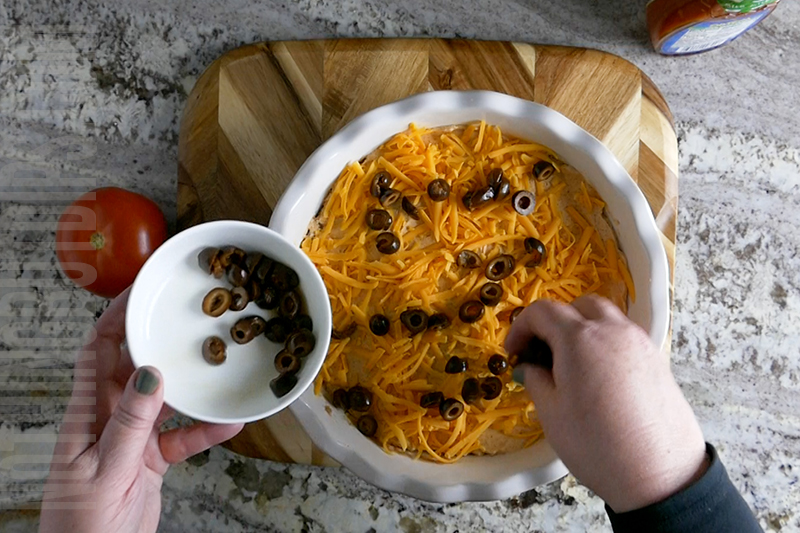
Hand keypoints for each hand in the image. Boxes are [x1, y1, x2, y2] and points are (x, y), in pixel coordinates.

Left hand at [39, 288, 243, 532]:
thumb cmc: (80, 524)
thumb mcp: (104, 471)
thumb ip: (129, 424)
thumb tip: (150, 374)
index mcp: (87, 413)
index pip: (98, 350)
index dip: (115, 317)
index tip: (139, 291)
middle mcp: (110, 416)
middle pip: (134, 363)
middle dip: (157, 336)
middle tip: (187, 313)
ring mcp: (133, 436)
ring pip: (165, 396)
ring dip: (189, 381)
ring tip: (217, 360)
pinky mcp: (153, 458)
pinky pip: (184, 435)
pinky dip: (205, 428)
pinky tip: (229, 422)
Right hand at [505, 295, 706, 512]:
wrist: (661, 475)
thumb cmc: (597, 445)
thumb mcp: (551, 414)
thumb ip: (536, 380)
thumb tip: (531, 367)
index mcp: (579, 338)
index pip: (542, 311)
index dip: (521, 328)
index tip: (514, 353)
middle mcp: (612, 330)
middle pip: (579, 305)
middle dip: (555, 321)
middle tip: (542, 352)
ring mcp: (639, 342)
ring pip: (606, 317)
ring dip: (583, 329)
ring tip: (571, 364)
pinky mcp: (657, 360)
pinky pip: (624, 337)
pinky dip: (605, 343)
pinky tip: (598, 377)